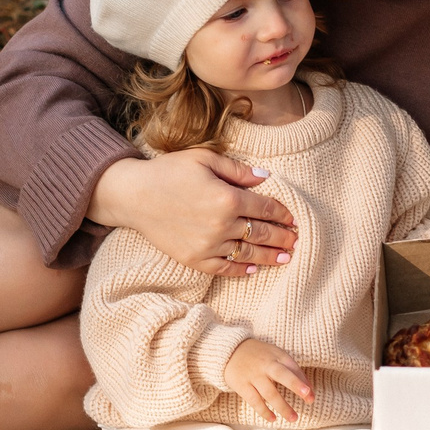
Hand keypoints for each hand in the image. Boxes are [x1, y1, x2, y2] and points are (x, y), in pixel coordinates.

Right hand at [89, 148, 297, 276]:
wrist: (133, 195)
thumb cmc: (169, 171)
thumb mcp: (204, 159)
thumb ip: (238, 170)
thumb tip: (266, 177)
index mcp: (227, 198)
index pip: (265, 208)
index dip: (283, 214)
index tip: (293, 218)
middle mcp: (221, 225)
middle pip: (262, 233)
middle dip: (282, 237)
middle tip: (296, 240)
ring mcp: (208, 245)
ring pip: (248, 253)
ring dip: (270, 256)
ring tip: (285, 257)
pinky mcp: (194, 259)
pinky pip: (224, 269)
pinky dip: (241, 270)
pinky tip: (254, 269)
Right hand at [226, 337, 312, 423]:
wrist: (229, 351)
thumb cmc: (259, 356)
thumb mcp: (275, 355)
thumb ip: (292, 370)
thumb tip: (310, 390)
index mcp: (277, 356)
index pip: (293, 368)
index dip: (304, 382)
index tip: (311, 397)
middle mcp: (266, 365)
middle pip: (282, 375)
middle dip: (296, 385)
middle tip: (308, 397)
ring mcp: (253, 376)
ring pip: (270, 393)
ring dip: (283, 407)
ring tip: (294, 418)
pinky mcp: (242, 385)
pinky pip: (255, 401)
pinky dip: (264, 411)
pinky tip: (273, 419)